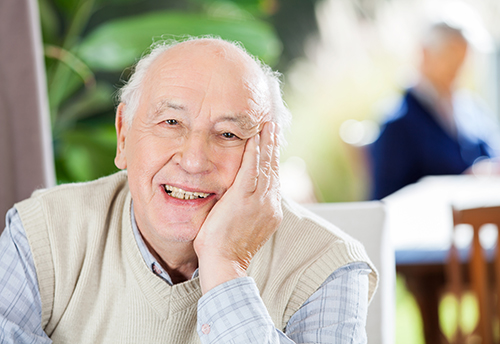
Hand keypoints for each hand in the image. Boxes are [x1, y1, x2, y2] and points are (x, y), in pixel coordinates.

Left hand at [194, 122, 282, 293]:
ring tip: (269, 125)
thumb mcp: (244, 226)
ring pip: (266, 165)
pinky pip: (251, 169)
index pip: (273, 179)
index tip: (273, 144)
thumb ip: (246, 209)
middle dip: (274, 145)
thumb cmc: (228, 248)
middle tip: (275, 126)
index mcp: (269, 210)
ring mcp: (258, 200)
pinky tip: (255, 137)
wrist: (224, 263)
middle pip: (273, 168)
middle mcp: (269, 203)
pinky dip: (254, 152)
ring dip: (267, 143)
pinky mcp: (243, 198)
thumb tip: (240, 199)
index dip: (273, 159)